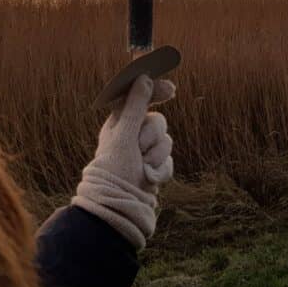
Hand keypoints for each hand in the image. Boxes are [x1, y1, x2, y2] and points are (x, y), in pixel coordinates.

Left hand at [72, 75, 175, 249]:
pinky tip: (150, 179)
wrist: (121, 209)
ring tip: (142, 168)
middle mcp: (131, 136)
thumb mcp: (125, 135)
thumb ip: (136, 106)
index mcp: (118, 124)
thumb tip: (144, 77)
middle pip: (157, 120)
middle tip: (140, 148)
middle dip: (152, 135)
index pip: (138, 99)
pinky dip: (161, 170)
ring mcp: (143, 153)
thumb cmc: (115, 171)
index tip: (172, 89)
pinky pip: (169, 160)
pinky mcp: (153, 168)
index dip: (154, 91)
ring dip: (156, 155)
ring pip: (166, 141)